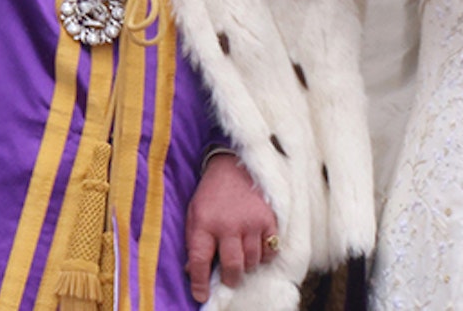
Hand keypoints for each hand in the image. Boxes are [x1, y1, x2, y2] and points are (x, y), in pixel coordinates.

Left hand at [184, 153, 278, 301]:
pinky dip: (264, 255)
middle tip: (229, 279)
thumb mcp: (194, 214)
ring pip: (252, 261)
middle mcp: (228, 225)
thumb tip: (192, 272)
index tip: (201, 296)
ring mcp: (250, 222)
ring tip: (242, 257)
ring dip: (247, 266)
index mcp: (204, 223)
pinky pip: (270, 250)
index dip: (199, 283)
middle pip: (232, 267)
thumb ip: (193, 242)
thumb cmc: (211, 194)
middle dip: (230, 280)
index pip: (200, 261)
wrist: (233, 165)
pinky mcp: (268, 219)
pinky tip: (257, 248)